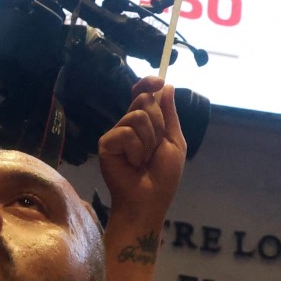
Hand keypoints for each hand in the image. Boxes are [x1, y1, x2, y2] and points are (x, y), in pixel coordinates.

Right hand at [97, 76, 185, 222]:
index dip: (148, 84)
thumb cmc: (163, 175)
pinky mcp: (106, 143)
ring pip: (137, 116)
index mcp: (146, 123)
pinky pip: (126, 133)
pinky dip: (136, 149)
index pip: (143, 94)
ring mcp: (116, 133)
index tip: (159, 81)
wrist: (150, 199)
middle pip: (143, 101)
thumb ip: (170, 115)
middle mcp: (129, 124)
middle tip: (156, 147)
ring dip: (149, 140)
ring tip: (144, 159)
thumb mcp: (174, 142)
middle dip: (158, 124)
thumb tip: (166, 86)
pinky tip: (133, 163)